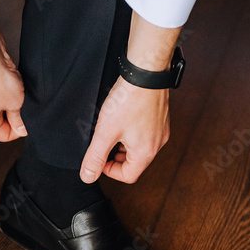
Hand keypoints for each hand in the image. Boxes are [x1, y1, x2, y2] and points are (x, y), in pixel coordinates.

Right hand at [0, 2, 25, 141]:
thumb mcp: (15, 103)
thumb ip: (18, 118)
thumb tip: (21, 129)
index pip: (2, 135)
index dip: (17, 131)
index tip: (27, 122)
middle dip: (14, 112)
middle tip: (24, 103)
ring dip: (9, 97)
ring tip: (17, 88)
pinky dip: (4, 85)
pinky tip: (10, 77)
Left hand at [79, 10, 180, 182]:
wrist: (146, 72)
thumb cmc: (129, 100)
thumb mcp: (105, 132)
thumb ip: (95, 157)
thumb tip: (87, 176)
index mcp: (146, 152)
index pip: (129, 176)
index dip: (110, 171)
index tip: (99, 159)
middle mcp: (157, 144)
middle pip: (135, 162)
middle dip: (115, 157)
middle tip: (102, 143)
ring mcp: (161, 130)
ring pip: (139, 147)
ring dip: (123, 144)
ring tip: (110, 129)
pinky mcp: (160, 117)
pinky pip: (145, 133)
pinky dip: (132, 132)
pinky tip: (122, 117)